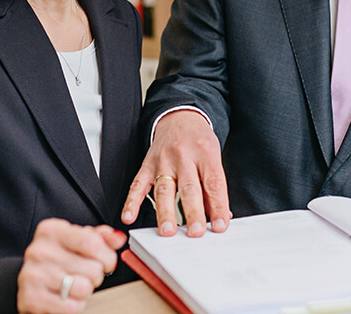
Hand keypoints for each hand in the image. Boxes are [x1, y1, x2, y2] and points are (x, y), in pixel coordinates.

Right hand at [17, 219, 125, 313]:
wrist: (30, 280)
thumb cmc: (58, 258)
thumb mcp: (78, 240)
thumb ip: (101, 236)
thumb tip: (118, 238)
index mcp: (52, 230)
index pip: (93, 242)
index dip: (108, 256)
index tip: (107, 261)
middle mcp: (39, 250)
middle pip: (93, 268)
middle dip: (96, 275)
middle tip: (85, 274)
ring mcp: (33, 275)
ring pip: (84, 288)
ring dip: (86, 290)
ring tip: (75, 285)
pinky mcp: (31, 298)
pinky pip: (72, 307)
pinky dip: (75, 305)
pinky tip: (66, 297)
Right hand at [121, 109, 230, 237]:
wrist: (180, 117)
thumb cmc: (199, 141)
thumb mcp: (213, 157)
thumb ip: (215, 187)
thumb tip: (221, 217)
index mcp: (206, 153)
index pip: (214, 183)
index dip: (218, 206)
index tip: (220, 226)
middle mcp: (184, 155)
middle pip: (189, 187)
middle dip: (193, 212)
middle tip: (195, 233)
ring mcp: (163, 159)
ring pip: (164, 189)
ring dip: (165, 212)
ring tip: (167, 231)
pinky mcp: (147, 164)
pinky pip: (138, 184)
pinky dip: (132, 202)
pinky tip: (129, 216)